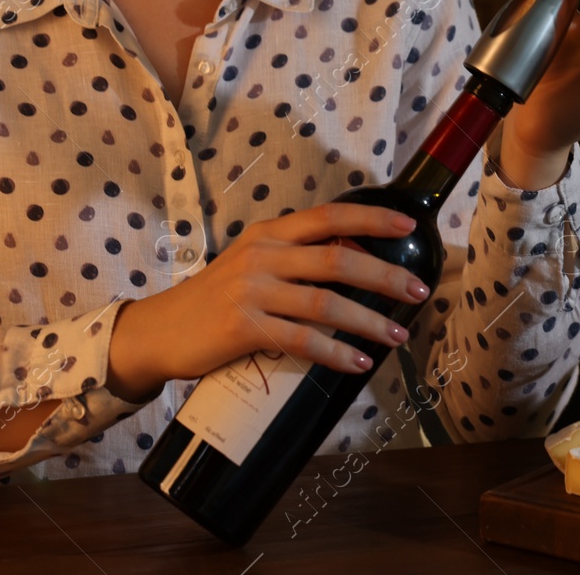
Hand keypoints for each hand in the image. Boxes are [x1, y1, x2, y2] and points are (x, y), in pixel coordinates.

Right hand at [105, 204, 431, 398]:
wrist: (160, 332)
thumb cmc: (215, 300)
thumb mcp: (254, 265)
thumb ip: (296, 259)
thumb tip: (356, 263)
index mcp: (268, 233)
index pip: (328, 217)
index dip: (371, 220)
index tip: (408, 227)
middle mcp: (262, 255)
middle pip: (337, 259)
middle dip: (384, 276)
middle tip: (419, 291)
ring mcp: (252, 291)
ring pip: (325, 303)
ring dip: (368, 321)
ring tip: (398, 336)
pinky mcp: (243, 328)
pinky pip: (301, 340)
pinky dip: (334, 353)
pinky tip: (357, 362)